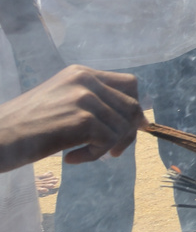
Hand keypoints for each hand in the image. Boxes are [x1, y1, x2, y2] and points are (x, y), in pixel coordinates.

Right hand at [0, 65, 142, 170]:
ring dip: (107, 147)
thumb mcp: (61, 102)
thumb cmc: (23, 127)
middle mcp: (85, 80)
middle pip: (132, 106)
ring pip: (122, 127)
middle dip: (128, 132)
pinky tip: (70, 159)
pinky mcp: (82, 120)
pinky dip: (94, 155)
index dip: (134, 108)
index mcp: (80, 73)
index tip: (131, 128)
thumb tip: (136, 119)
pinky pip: (108, 142)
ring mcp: (84, 98)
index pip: (129, 84)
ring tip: (80, 154)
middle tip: (112, 152)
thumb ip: (93, 103)